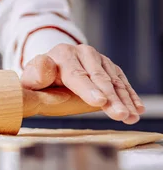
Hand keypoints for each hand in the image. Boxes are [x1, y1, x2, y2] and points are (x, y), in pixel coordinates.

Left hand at [21, 44, 144, 123]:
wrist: (49, 69)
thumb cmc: (39, 80)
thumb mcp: (31, 79)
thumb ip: (35, 74)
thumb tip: (44, 64)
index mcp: (62, 54)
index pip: (76, 74)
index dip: (88, 89)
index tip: (100, 102)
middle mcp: (82, 53)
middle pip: (98, 78)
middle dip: (111, 98)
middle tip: (120, 115)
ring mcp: (98, 58)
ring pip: (113, 80)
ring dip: (124, 100)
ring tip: (131, 117)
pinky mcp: (108, 66)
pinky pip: (122, 81)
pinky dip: (130, 95)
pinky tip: (137, 109)